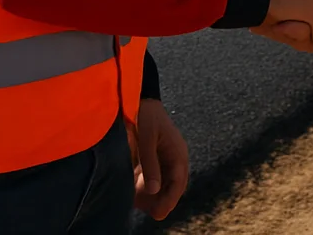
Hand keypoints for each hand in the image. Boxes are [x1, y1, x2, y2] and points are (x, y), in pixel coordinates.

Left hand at [133, 99, 188, 220]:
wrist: (139, 99)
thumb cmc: (145, 115)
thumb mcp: (147, 138)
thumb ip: (150, 163)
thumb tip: (154, 190)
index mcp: (177, 152)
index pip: (179, 181)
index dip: (170, 199)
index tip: (160, 214)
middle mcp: (174, 158)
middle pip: (173, 187)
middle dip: (162, 200)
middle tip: (151, 213)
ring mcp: (164, 159)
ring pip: (162, 185)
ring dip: (152, 195)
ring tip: (137, 200)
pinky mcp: (154, 160)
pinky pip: (153, 179)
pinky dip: (144, 187)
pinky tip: (133, 189)